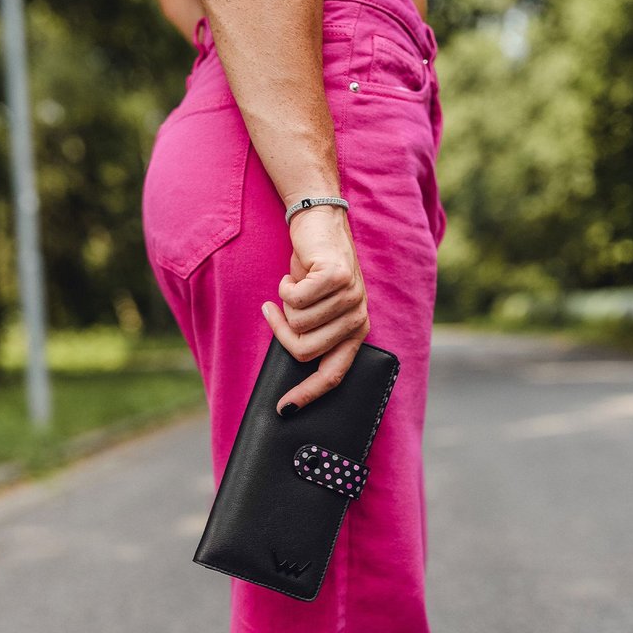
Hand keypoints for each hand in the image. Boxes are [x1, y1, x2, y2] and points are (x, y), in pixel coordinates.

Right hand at [262, 205, 369, 415]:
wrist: (319, 223)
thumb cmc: (312, 270)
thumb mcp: (316, 308)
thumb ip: (312, 334)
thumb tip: (289, 363)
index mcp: (355, 332)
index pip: (333, 374)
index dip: (308, 394)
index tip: (284, 408)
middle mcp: (357, 318)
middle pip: (305, 351)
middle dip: (282, 333)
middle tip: (275, 313)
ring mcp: (351, 297)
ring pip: (297, 324)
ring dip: (284, 305)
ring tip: (294, 287)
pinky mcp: (337, 277)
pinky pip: (294, 299)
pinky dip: (284, 287)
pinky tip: (294, 273)